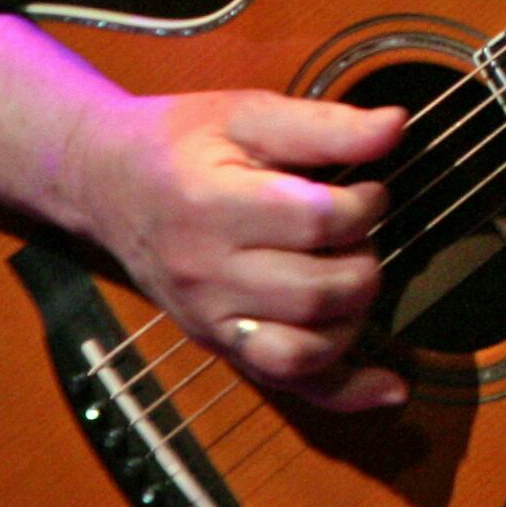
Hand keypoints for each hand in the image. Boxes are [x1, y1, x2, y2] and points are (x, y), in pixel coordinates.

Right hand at [72, 86, 410, 412]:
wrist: (109, 184)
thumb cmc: (181, 143)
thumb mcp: (247, 114)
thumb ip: (324, 125)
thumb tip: (397, 126)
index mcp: (212, 206)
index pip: (317, 221)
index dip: (364, 204)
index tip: (367, 189)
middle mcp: (207, 275)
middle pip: (317, 291)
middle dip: (363, 260)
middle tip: (358, 232)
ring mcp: (211, 320)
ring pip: (306, 350)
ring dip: (354, 316)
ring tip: (351, 274)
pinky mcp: (219, 347)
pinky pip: (287, 384)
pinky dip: (346, 391)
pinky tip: (390, 387)